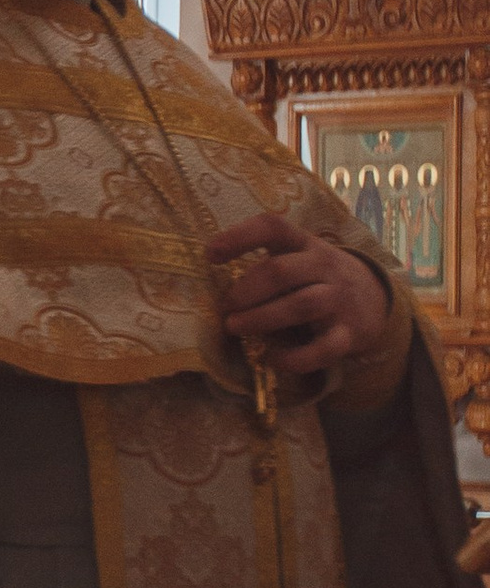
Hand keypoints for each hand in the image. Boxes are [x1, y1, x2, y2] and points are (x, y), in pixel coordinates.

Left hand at [205, 209, 389, 376]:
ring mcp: (339, 300)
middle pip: (282, 271)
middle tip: (224, 307)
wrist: (377, 298)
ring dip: (263, 318)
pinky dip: (297, 358)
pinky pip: (325, 348)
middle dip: (246, 290)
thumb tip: (211, 285)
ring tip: (235, 327)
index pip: (274, 228)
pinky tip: (274, 360)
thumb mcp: (299, 258)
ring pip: (302, 305)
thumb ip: (267, 262)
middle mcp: (324, 267)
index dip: (240, 237)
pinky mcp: (350, 334)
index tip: (210, 254)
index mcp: (305, 244)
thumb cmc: (319, 277)